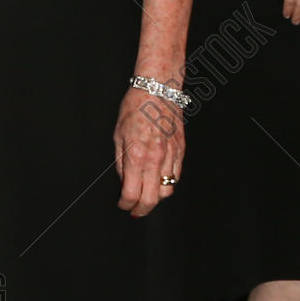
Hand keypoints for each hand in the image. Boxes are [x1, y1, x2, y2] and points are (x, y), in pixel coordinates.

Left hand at [113, 86, 184, 216]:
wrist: (158, 89)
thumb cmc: (136, 107)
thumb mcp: (118, 134)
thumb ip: (121, 162)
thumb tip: (124, 181)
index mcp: (136, 155)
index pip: (132, 193)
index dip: (125, 204)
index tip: (123, 204)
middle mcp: (155, 159)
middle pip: (152, 199)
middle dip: (142, 209)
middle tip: (135, 210)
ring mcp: (171, 155)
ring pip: (167, 190)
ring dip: (156, 197)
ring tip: (147, 194)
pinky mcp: (181, 150)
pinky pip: (176, 176)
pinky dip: (167, 183)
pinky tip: (159, 180)